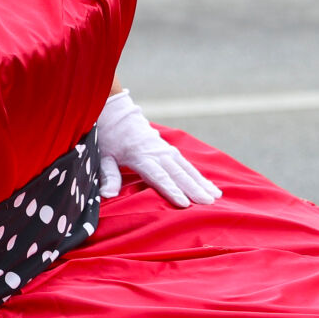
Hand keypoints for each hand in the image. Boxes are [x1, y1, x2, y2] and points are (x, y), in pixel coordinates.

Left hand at [96, 90, 220, 207]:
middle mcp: (157, 153)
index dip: (171, 190)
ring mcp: (166, 150)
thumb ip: (109, 176)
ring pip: (187, 168)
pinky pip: (187, 164)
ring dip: (201, 183)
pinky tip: (210, 187)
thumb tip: (107, 195)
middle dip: (193, 189)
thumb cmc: (108, 138)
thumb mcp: (103, 156)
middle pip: (178, 174)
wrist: (117, 114)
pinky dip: (199, 176)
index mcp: (140, 156)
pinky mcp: (170, 150)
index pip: (158, 176)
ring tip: (215, 197)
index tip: (184, 204)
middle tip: (207, 203)